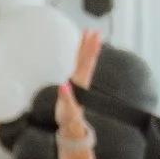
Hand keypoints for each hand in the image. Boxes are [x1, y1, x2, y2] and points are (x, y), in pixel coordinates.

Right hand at [56, 28, 104, 152]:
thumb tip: (64, 85)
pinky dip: (80, 57)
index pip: (85, 63)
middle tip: (95, 31)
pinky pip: (79, 66)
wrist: (72, 128)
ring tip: (90, 36)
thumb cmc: (69, 119)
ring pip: (84, 62)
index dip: (89, 50)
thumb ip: (66, 98)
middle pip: (87, 59)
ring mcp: (79, 82)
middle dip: (90, 45)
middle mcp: (82, 80)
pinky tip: (79, 52)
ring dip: (87, 49)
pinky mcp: (75, 85)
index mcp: (80, 83)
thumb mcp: (67, 110)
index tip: (93, 37)